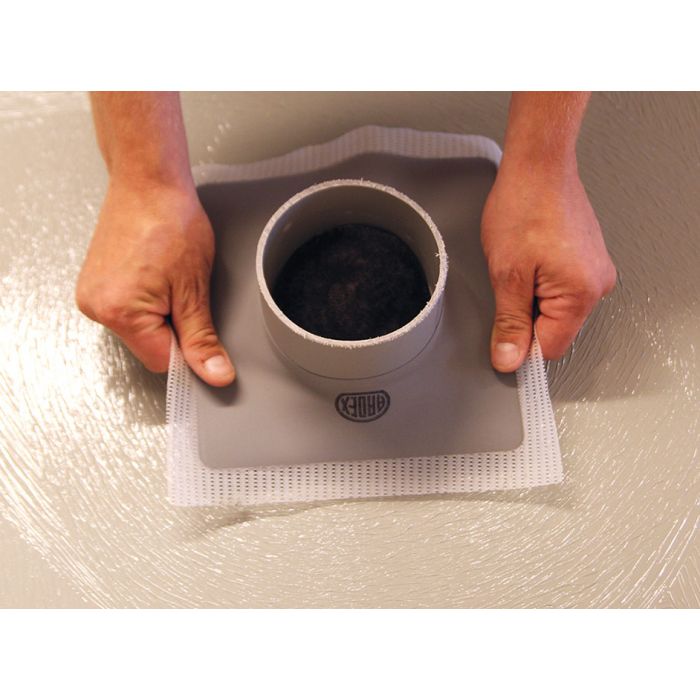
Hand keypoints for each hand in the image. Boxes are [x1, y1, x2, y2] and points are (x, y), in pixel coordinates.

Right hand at [76, 177, 235, 385]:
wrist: (149, 181)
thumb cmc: (171, 221)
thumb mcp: (195, 289)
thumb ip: (202, 339)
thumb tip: (215, 375)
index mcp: (119, 311)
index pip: (162, 361)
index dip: (187, 349)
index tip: (199, 327)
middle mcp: (96, 306)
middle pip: (149, 347)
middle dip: (174, 328)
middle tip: (183, 290)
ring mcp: (92, 294)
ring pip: (140, 330)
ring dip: (161, 314)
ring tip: (167, 277)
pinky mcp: (94, 284)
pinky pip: (128, 312)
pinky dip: (148, 303)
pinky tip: (155, 276)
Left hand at [480, 160, 616, 371]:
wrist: (539, 164)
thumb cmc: (525, 206)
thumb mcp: (506, 274)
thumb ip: (510, 323)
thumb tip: (509, 359)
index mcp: (582, 293)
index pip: (549, 348)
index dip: (521, 344)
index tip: (502, 333)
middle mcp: (597, 284)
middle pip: (553, 329)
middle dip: (525, 313)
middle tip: (512, 279)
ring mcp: (595, 271)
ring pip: (554, 308)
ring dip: (531, 294)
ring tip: (522, 261)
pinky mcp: (587, 260)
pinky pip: (559, 287)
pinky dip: (539, 280)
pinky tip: (531, 256)